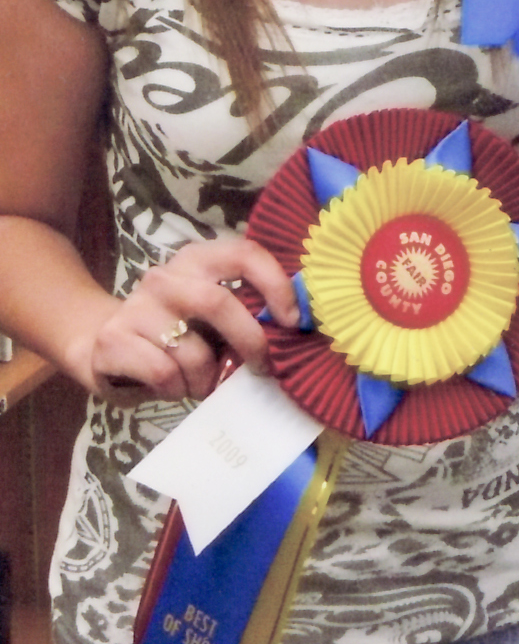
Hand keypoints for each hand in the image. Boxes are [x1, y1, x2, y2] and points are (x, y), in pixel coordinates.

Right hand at [82, 237, 300, 404]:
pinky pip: (163, 373)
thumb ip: (244, 315)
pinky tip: (171, 386)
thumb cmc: (175, 332)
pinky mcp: (113, 340)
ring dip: (206, 379)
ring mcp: (136, 306)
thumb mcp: (211, 318)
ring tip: (202, 383)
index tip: (292, 320)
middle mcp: (165, 276)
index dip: (274, 284)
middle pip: (218, 302)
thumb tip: (291, 333)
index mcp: (198, 259)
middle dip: (249, 341)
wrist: (101, 343)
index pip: (244, 253)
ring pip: (192, 351)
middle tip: (262, 368)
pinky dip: (176, 389)